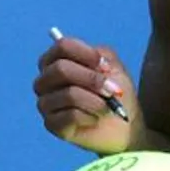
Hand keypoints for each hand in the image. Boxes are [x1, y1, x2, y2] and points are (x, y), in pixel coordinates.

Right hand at [34, 37, 141, 154]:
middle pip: (61, 69)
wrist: (124, 124)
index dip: (86, 53)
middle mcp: (45, 81)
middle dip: (93, 79)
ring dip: (97, 101)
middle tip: (113, 90)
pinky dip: (91, 117)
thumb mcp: (114, 67)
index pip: (62, 46)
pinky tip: (96, 119)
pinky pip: (70, 116)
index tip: (105, 66)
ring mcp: (45, 103)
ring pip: (69, 94)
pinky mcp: (51, 124)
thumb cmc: (116, 92)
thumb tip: (96, 63)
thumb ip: (103, 56)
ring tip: (108, 107)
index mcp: (57, 61)